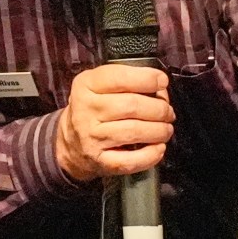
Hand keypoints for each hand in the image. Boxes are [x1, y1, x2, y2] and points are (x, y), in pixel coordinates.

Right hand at [55, 63, 172, 182]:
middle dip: (159, 108)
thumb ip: (125, 80)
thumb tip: (159, 88)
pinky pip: (131, 160)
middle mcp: (86, 110)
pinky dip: (151, 155)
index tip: (162, 81)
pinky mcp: (100, 160)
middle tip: (167, 111)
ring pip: (135, 131)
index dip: (147, 79)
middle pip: (132, 106)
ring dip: (159, 130)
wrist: (70, 143)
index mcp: (86, 85)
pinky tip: (158, 148)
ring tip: (165, 129)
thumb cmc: (92, 111)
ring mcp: (92, 137)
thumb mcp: (98, 86)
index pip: (120, 78)